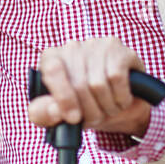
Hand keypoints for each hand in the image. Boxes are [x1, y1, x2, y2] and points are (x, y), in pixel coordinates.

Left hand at [28, 38, 151, 136]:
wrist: (116, 98)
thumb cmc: (80, 104)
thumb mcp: (57, 113)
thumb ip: (43, 114)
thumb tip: (53, 110)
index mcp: (50, 58)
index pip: (52, 71)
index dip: (64, 98)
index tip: (73, 118)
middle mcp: (72, 47)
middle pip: (79, 85)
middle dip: (90, 111)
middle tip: (95, 118)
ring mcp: (96, 44)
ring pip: (98, 84)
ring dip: (107, 107)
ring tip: (108, 109)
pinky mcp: (119, 48)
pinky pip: (117, 78)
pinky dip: (121, 98)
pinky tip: (121, 100)